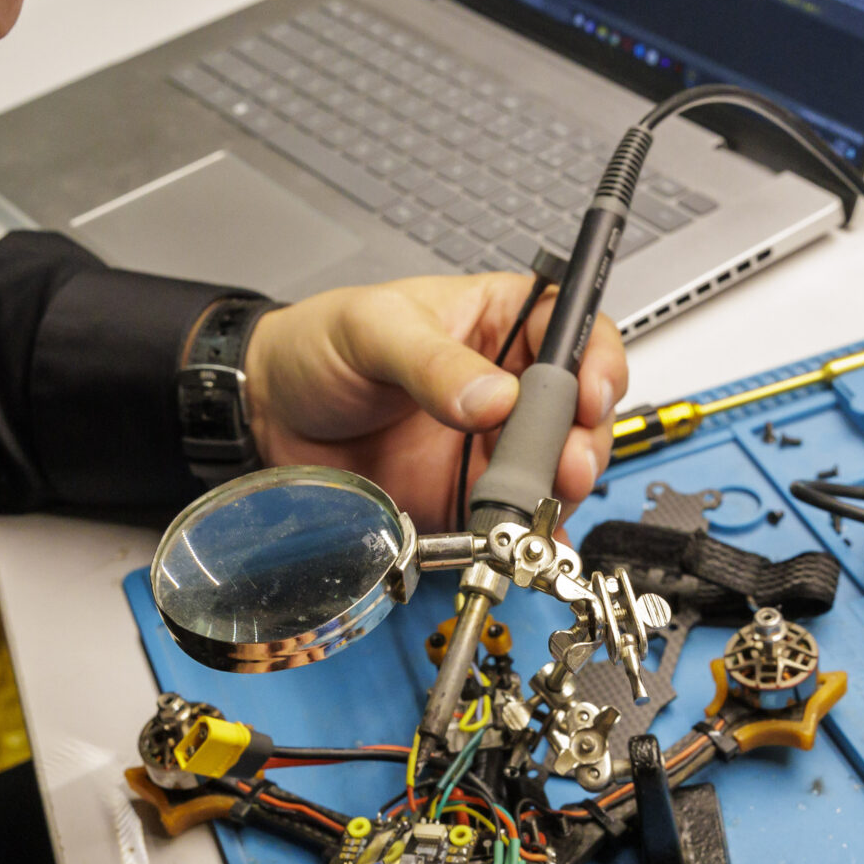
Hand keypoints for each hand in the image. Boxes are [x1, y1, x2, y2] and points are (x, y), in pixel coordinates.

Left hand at [244, 274, 629, 528]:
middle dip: (584, 440)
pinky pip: (514, 518)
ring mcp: (490, 444)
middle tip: (564, 464)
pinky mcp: (467, 496)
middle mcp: (507, 384)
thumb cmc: (319, 346)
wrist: (268, 411)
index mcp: (498, 322)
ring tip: (538, 502)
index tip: (588, 394)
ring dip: (560, 490)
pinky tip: (527, 541)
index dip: (595, 362)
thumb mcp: (374, 332)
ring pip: (556, 470)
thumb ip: (434, 363)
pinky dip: (528, 535)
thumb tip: (494, 398)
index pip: (574, 333)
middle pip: (579, 411)